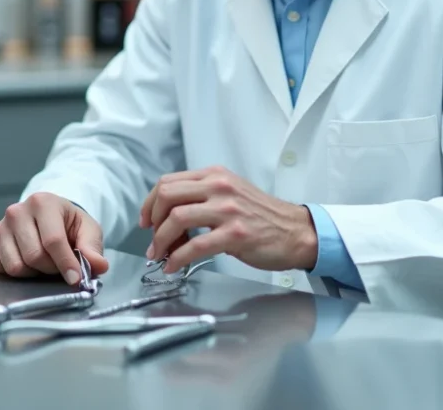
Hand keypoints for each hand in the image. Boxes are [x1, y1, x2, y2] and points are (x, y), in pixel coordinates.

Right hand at [0, 193, 108, 283]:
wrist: (48, 217)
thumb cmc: (68, 223)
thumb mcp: (87, 230)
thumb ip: (92, 247)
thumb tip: (99, 266)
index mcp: (43, 202)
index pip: (53, 240)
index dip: (65, 263)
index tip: (75, 278)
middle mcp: (17, 211)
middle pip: (34, 256)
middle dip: (51, 268)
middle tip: (59, 266)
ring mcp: (0, 226)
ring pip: (16, 266)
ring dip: (34, 272)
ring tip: (44, 262)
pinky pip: (0, 268)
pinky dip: (16, 273)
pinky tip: (28, 262)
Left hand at [139, 166, 317, 273]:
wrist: (296, 231)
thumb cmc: (262, 216)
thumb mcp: (230, 193)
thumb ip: (202, 196)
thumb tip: (169, 216)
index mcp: (215, 175)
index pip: (168, 182)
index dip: (150, 203)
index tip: (146, 220)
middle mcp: (219, 187)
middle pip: (167, 195)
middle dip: (152, 220)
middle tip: (152, 238)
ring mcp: (228, 210)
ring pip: (177, 218)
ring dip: (161, 241)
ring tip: (160, 255)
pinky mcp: (235, 234)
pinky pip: (195, 246)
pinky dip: (178, 259)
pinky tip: (174, 266)